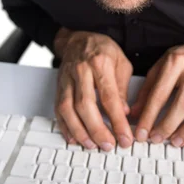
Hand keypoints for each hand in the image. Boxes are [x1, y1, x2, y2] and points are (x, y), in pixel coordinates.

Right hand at [54, 31, 133, 151]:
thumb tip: (124, 113)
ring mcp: (67, 79)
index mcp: (100, 63)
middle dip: (97, 130)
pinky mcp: (58, 86)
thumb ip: (122, 88)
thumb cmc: (102, 50)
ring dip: (79, 131)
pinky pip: (58, 109)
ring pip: (68, 109)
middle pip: (85, 105)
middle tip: (108, 146)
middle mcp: (81, 71)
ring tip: (91, 145)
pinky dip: (65, 126)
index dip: (117, 120)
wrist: (77, 38)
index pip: (109, 97)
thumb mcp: (121, 62)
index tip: (125, 137)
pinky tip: (73, 137)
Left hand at [130, 44, 183, 148]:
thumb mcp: (161, 66)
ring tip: (175, 142)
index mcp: (176, 62)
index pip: (160, 93)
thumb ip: (148, 89)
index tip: (142, 132)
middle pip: (182, 104)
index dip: (149, 115)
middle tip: (157, 139)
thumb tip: (135, 113)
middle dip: (168, 126)